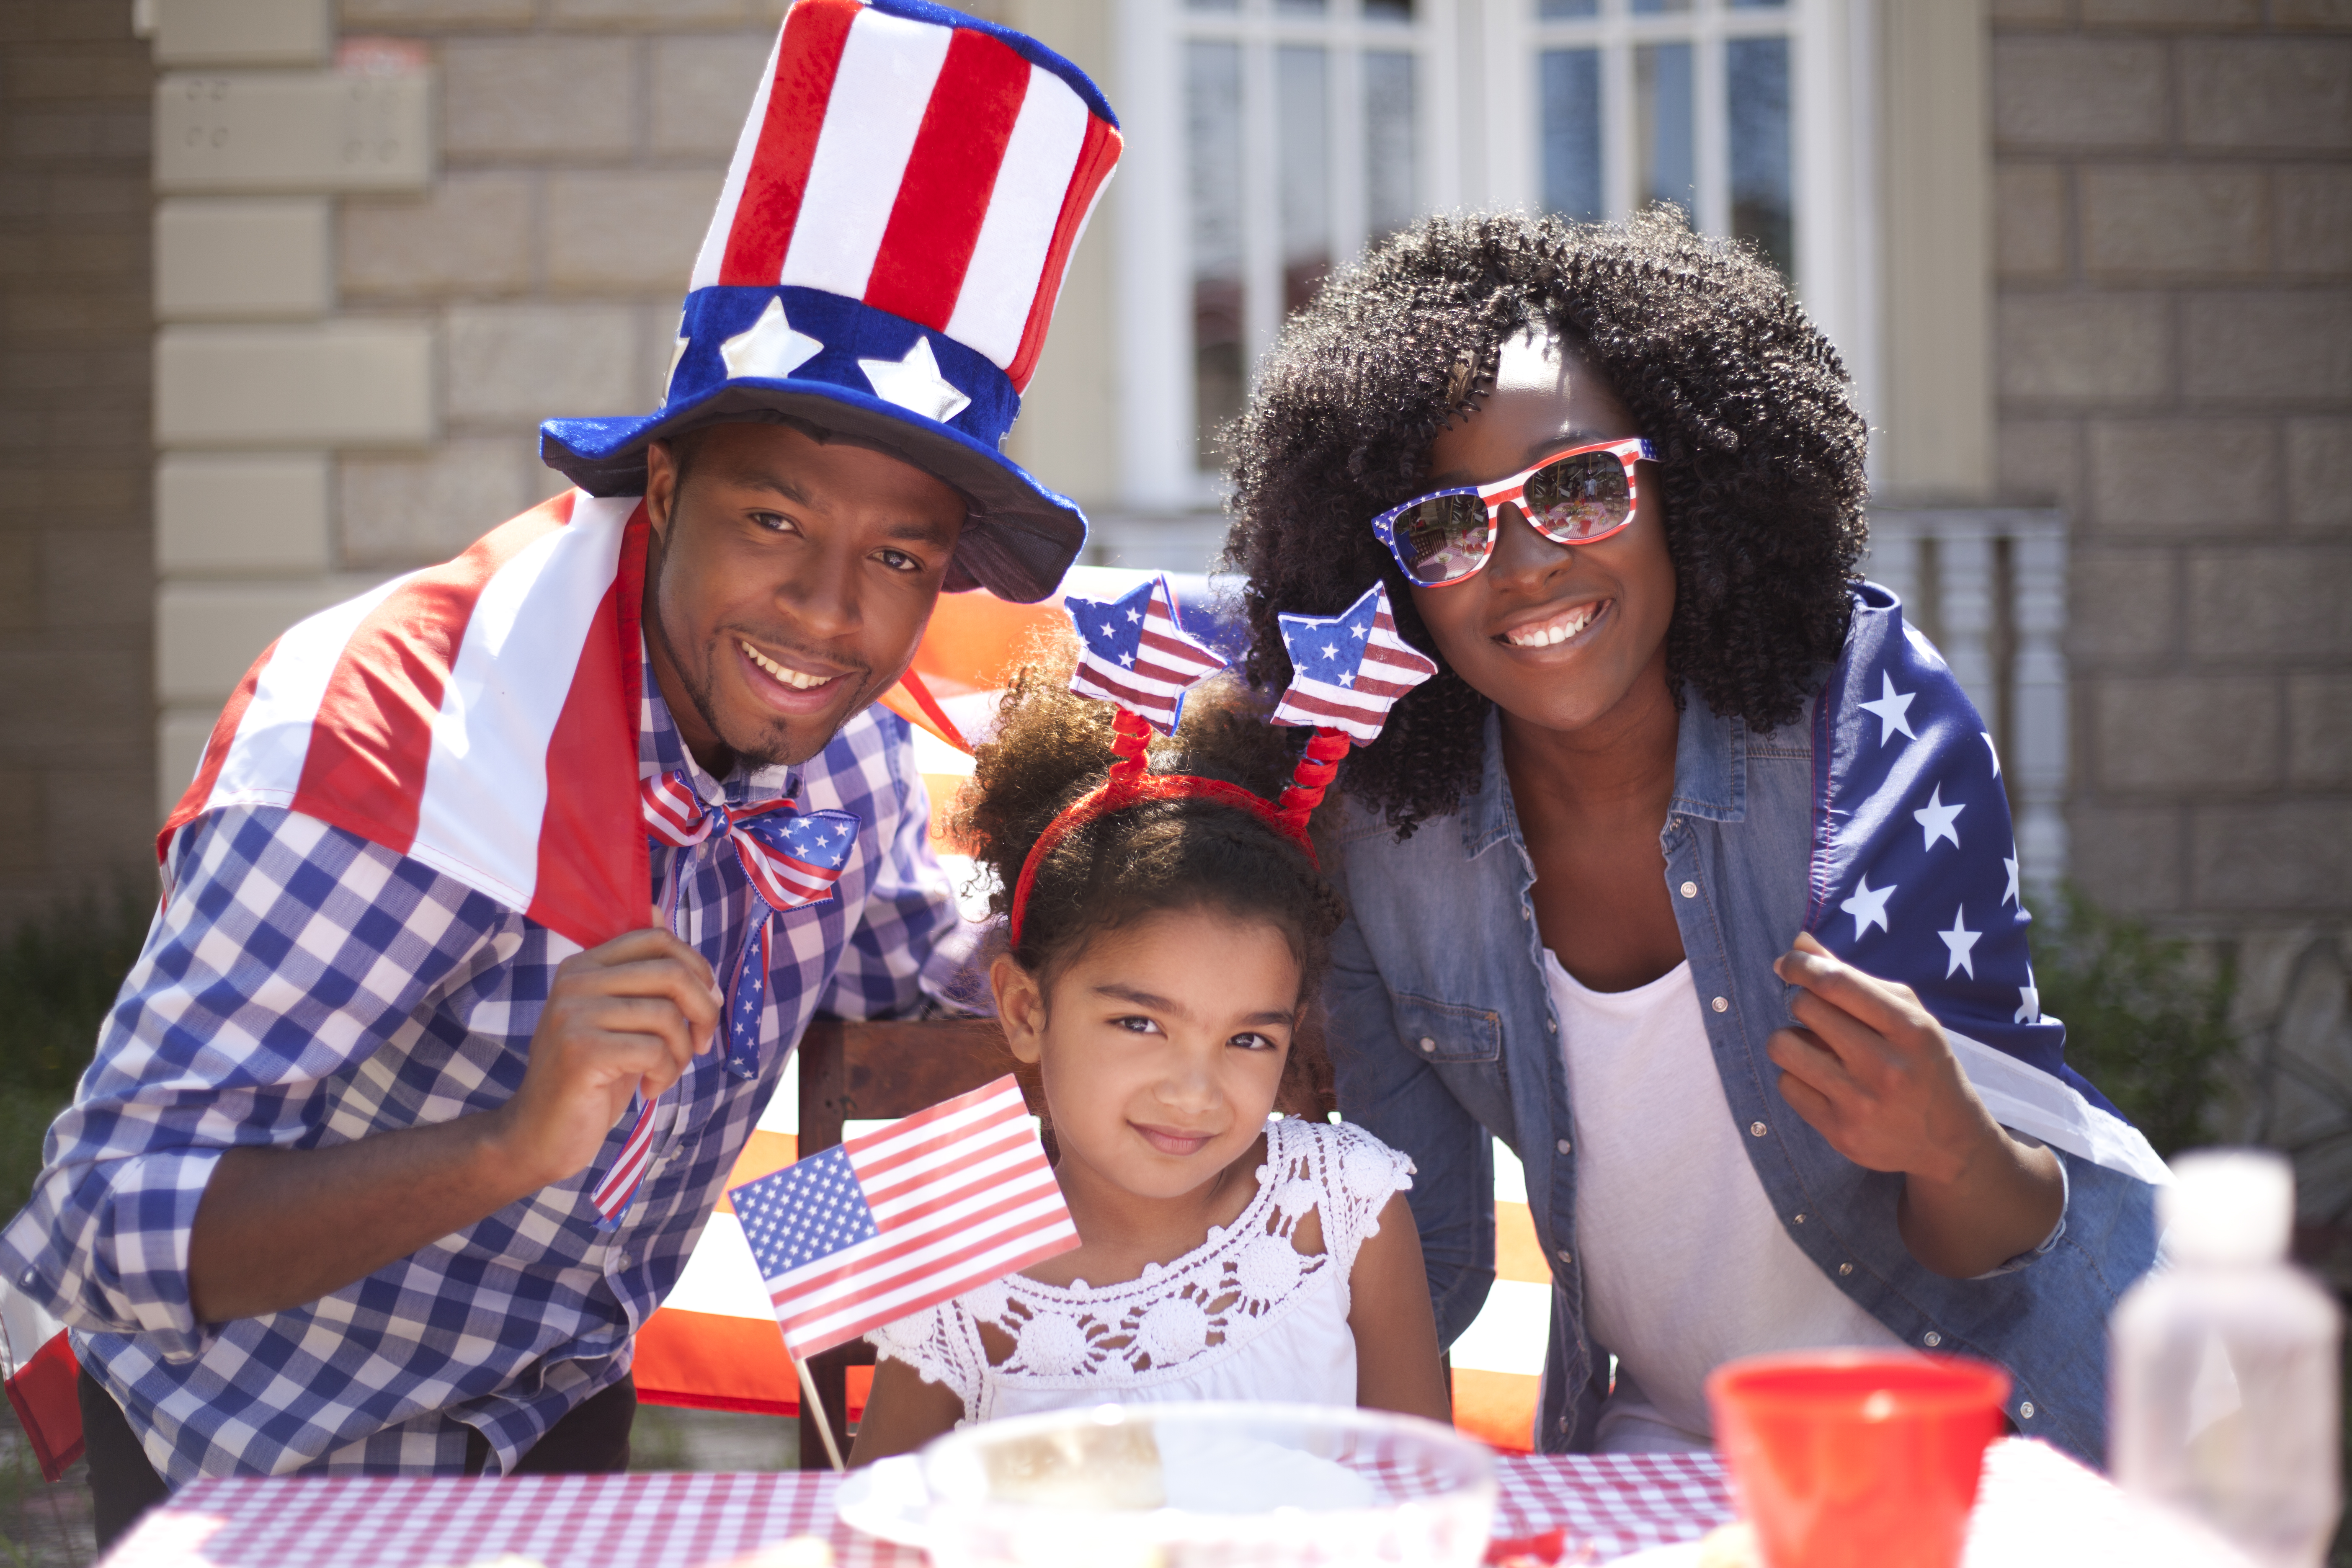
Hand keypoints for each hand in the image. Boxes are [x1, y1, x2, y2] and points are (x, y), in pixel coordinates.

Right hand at [489, 913, 721, 1189]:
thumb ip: (638, 973)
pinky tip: (650, 1088)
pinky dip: (666, 1074)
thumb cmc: (591, 1078)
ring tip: (666, 1072)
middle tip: (702, 1043)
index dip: (697, 967)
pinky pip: (655, 1050)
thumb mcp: (620, 1019)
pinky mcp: (581, 1051)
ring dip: (683, 1052)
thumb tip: (659, 912)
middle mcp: (574, 981)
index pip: (656, 938)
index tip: (707, 1001)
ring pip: (667, 1015)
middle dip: (704, 1010)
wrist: (539, 1135)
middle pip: (671, 972)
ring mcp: (574, 1015)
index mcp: (583, 965)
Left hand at [1768, 931, 2062, 1277]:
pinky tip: (1824, 1081)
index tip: (1789, 962)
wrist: (1949, 1142)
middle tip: (1821, 1016)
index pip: (1837, 982)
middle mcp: (1886, 1066)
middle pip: (1805, 1008)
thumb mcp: (1906, 1016)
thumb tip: (1799, 942)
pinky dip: (1797, 1077)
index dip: (1802, 965)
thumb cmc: (1922, 1065)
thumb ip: (1852, 977)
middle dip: (1804, 1003)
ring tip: (1816, 1048)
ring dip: (1791, 1040)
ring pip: (1783, 1046)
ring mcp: (1861, 1103)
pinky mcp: (1840, 1133)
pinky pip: (1786, 1085)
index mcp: (1910, 1029)